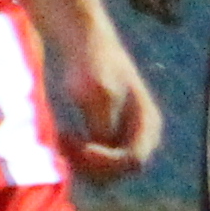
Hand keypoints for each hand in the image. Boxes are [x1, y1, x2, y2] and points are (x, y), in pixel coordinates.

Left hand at [40, 0, 162, 181]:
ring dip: (81, 163)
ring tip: (61, 140)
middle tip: (64, 142)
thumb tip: (101, 153)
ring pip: (105, 172)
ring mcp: (125, 138)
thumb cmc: (90, 62)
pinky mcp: (107, 138)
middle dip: (91, 163)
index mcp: (148, 123)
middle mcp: (142, 135)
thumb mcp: (96, 94)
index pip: (133, 161)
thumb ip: (102, 126)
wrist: (81, 38)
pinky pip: (95, 163)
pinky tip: (63, 138)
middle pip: (119, 171)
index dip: (105, 161)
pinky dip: (77, 157)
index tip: (80, 144)